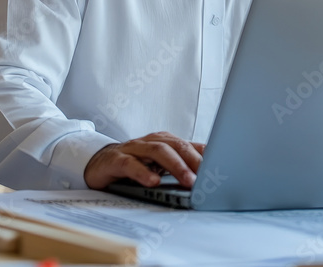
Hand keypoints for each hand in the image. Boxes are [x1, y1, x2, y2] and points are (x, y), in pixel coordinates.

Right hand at [84, 131, 204, 189]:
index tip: (222, 166)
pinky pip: (131, 164)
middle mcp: (152, 141)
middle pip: (177, 146)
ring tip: (187, 180)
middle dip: (194, 160)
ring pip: (158, 151)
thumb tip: (210, 172)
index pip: (190, 145)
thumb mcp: (161, 164)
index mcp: (166, 141)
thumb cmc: (136, 163)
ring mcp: (134, 149)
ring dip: (175, 166)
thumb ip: (182, 165)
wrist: (100, 164)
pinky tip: (153, 182)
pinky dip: (143, 172)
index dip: (206, 155)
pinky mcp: (117, 160)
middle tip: (207, 176)